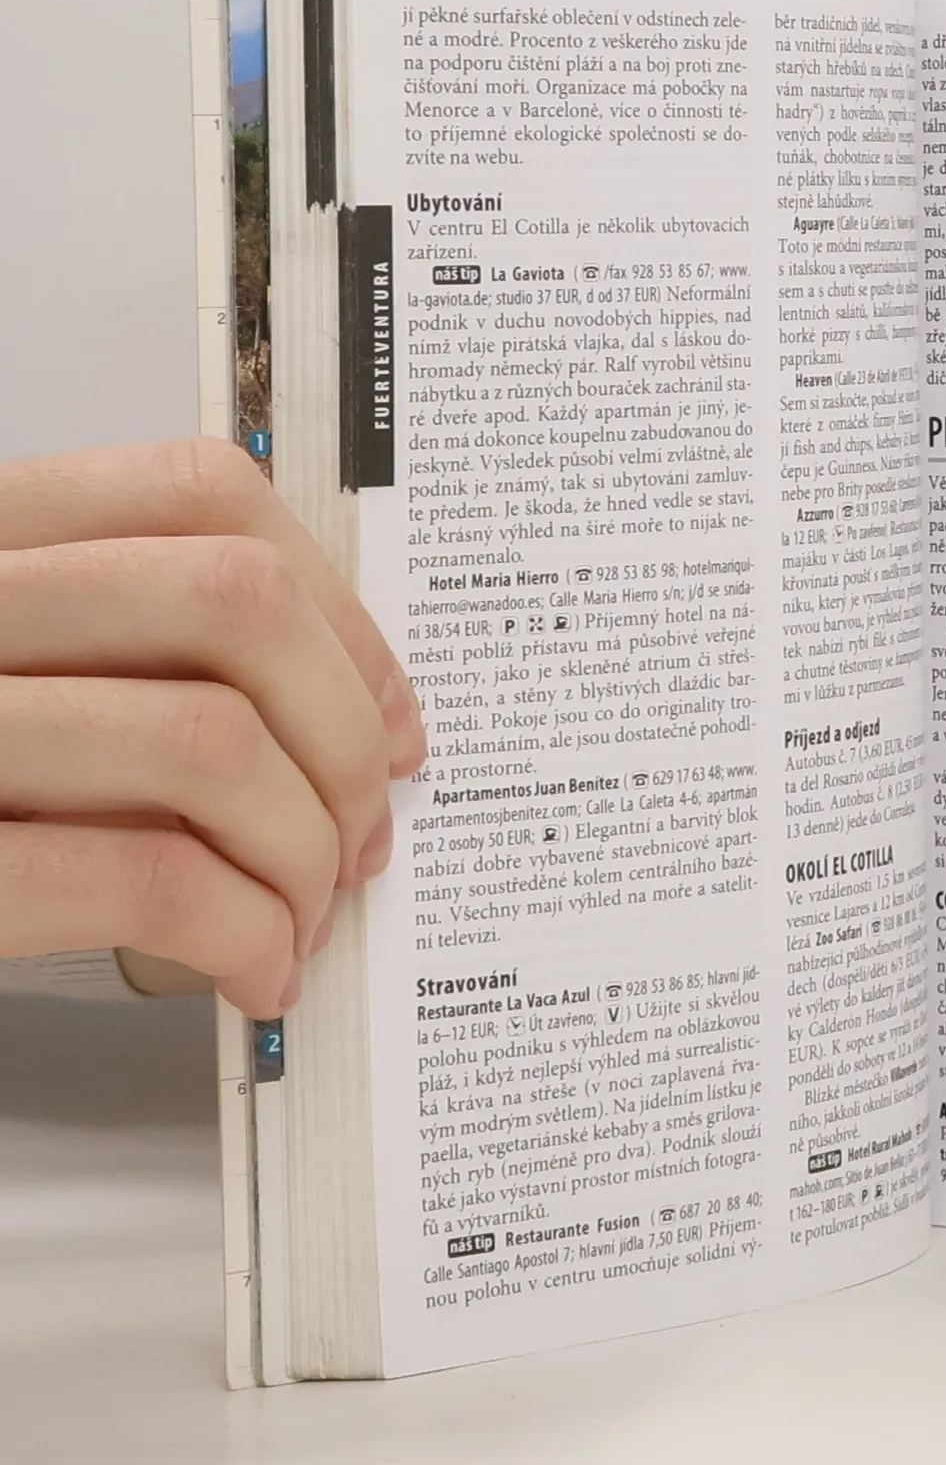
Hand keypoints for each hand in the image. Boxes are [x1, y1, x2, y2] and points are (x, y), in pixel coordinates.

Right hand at [0, 440, 425, 1015]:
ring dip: (303, 848)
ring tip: (304, 908)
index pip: (204, 495)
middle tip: (360, 828)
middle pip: (238, 605)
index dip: (338, 609)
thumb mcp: (17, 670)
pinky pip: (144, 877)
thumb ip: (128, 654)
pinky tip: (255, 969)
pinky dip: (243, 933)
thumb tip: (353, 710)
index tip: (390, 711)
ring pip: (210, 742)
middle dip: (345, 734)